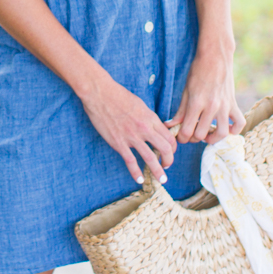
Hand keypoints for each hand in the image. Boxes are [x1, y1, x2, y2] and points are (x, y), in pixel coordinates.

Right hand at [80, 71, 176, 185]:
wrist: (100, 93)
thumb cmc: (118, 95)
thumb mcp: (140, 104)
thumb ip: (148, 117)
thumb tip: (154, 127)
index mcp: (151, 118)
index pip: (169, 137)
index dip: (172, 148)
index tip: (170, 152)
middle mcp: (144, 128)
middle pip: (165, 149)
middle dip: (169, 160)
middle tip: (167, 166)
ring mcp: (132, 137)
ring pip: (150, 158)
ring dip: (158, 171)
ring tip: (162, 179)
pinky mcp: (119, 143)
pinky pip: (130, 161)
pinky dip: (136, 173)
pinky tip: (139, 179)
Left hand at [168, 42, 244, 145]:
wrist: (215, 56)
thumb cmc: (198, 71)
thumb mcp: (186, 90)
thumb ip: (180, 111)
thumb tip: (170, 126)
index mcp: (196, 102)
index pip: (187, 131)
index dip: (182, 137)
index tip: (180, 136)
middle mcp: (211, 106)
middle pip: (201, 135)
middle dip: (194, 138)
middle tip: (192, 132)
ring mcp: (224, 106)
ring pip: (222, 133)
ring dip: (213, 138)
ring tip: (207, 134)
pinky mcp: (233, 104)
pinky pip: (239, 123)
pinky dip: (234, 130)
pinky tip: (227, 128)